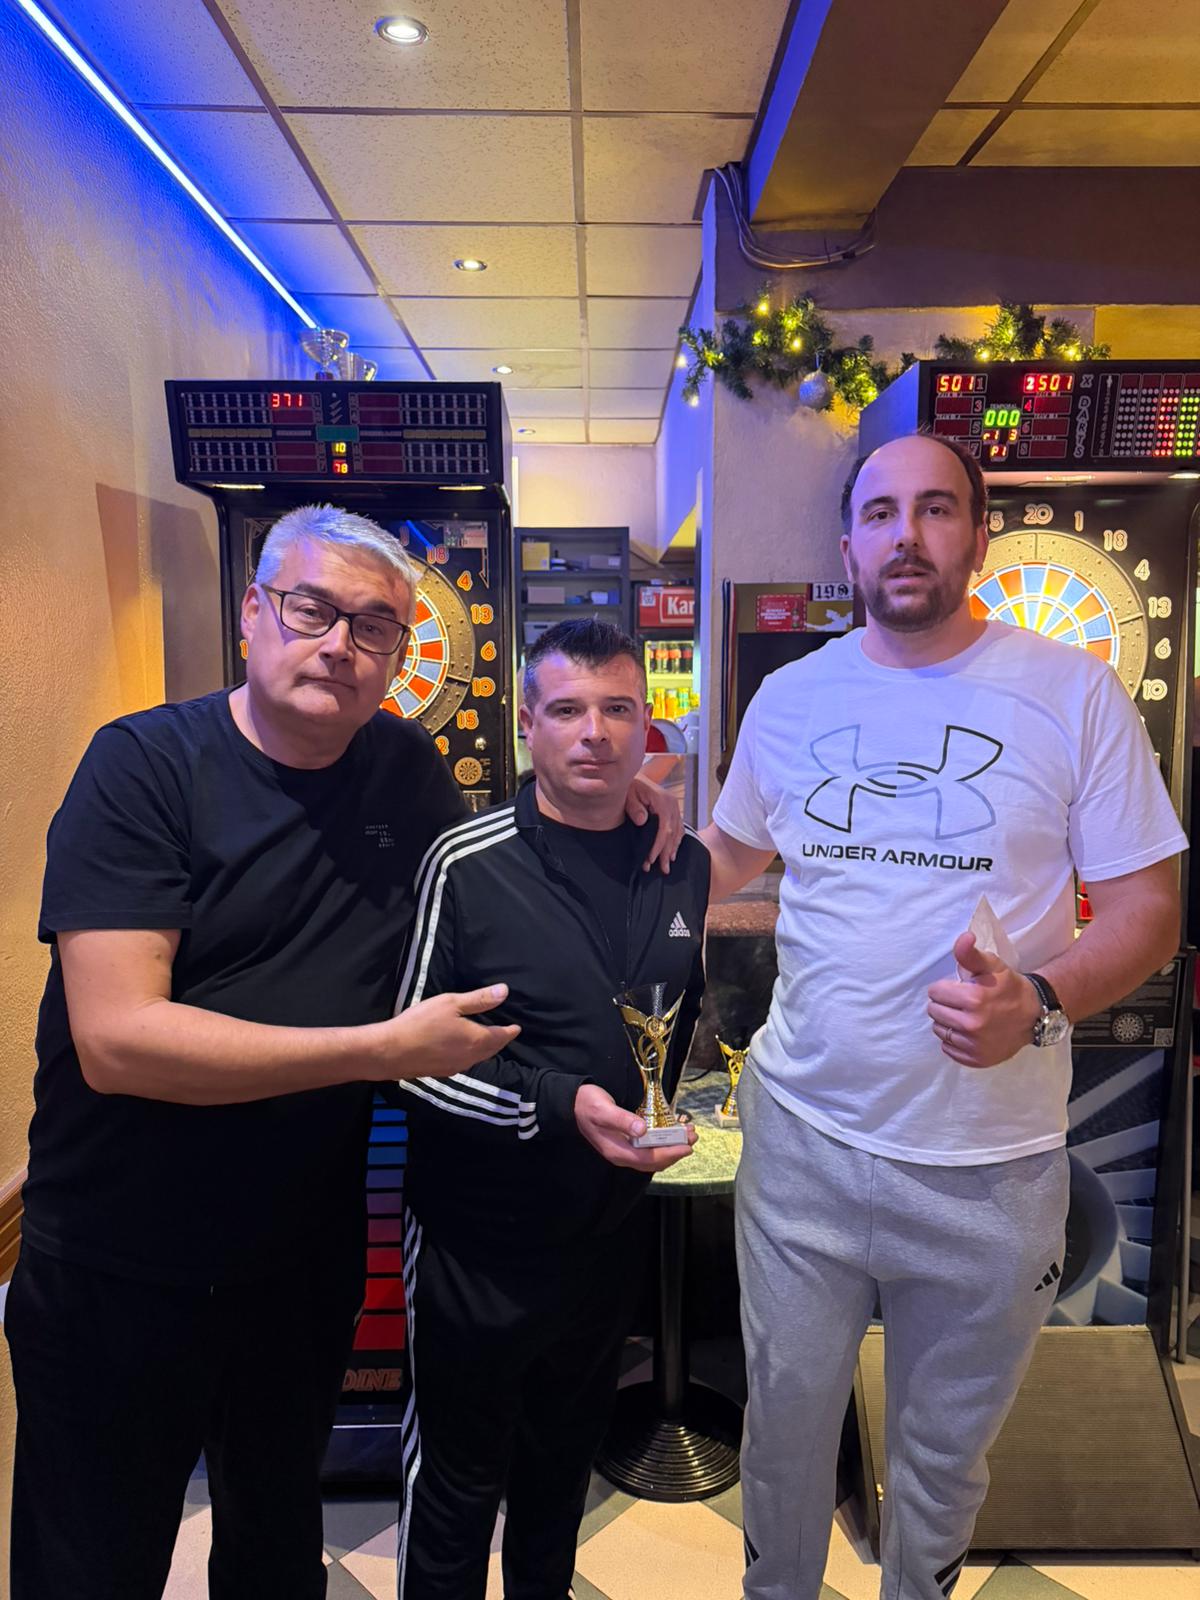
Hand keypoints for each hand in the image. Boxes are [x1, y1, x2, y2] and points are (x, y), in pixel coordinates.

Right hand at [383, 985, 520, 1080]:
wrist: (391, 1052)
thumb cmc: (422, 1023)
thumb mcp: (450, 1004)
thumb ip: (479, 1000)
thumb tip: (505, 992)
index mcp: (477, 1040)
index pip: (501, 1036)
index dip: (510, 1031)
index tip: (517, 1027)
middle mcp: (471, 1057)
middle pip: (492, 1049)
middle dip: (500, 1040)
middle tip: (505, 1033)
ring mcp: (456, 1067)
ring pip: (479, 1057)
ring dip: (487, 1049)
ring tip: (488, 1039)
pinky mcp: (443, 1072)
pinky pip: (465, 1062)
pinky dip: (472, 1054)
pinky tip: (464, 1049)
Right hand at [574, 1083, 696, 1171]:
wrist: (572, 1103)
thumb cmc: (587, 1104)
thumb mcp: (603, 1109)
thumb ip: (621, 1119)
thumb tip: (641, 1129)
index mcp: (617, 1151)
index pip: (648, 1159)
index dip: (669, 1154)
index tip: (686, 1146)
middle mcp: (622, 1155)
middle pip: (654, 1160)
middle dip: (675, 1151)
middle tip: (693, 1136)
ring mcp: (624, 1150)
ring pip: (653, 1155)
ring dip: (672, 1147)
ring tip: (687, 1133)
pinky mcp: (627, 1143)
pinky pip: (649, 1148)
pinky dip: (663, 1142)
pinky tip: (671, 1132)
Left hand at [624, 771, 682, 873]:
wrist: (634, 778)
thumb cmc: (630, 786)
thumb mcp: (628, 794)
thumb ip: (634, 807)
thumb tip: (642, 821)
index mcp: (663, 800)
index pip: (665, 827)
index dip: (659, 845)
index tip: (652, 858)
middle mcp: (672, 805)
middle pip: (673, 833)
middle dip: (667, 852)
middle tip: (662, 869)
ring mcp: (674, 808)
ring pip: (677, 832)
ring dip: (672, 849)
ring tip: (666, 865)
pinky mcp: (673, 811)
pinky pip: (678, 828)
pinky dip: (676, 841)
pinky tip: (672, 852)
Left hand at [926, 933, 1042, 1067]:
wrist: (1035, 1015)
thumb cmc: (1009, 988)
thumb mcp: (992, 965)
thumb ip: (971, 954)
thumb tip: (964, 938)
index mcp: (973, 999)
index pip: (935, 992)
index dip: (944, 987)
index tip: (958, 988)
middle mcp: (972, 1025)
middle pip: (934, 1012)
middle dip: (944, 1004)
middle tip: (961, 1002)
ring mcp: (975, 1045)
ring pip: (940, 1030)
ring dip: (948, 1022)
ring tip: (964, 1016)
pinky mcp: (977, 1059)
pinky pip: (949, 1049)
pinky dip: (954, 1041)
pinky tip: (968, 1032)